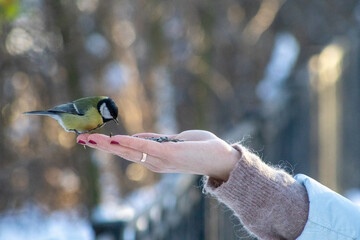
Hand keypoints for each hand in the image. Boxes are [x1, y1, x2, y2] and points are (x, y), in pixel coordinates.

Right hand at [76, 130, 240, 180]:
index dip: (109, 146)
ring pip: (130, 151)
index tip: (91, 140)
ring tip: (90, 139)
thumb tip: (134, 137)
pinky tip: (116, 140)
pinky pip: (145, 147)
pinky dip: (130, 143)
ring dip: (109, 145)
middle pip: (123, 154)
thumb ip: (155, 140)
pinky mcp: (169, 154)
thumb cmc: (201, 148)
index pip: (127, 152)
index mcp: (155, 159)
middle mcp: (154, 162)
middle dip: (102, 147)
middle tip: (81, 139)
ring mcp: (161, 160)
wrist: (222, 158)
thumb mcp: (175, 141)